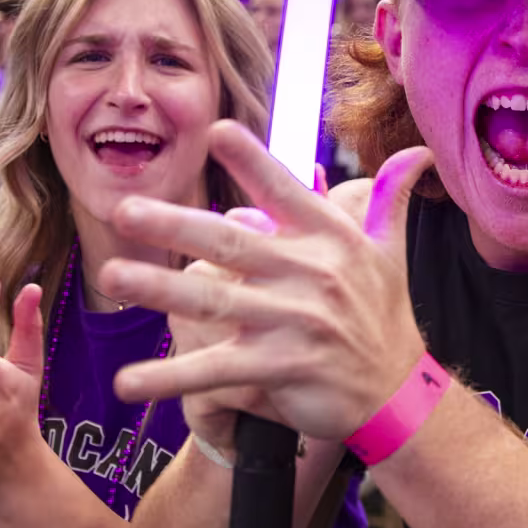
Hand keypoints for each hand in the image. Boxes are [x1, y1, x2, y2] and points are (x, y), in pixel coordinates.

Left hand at [104, 121, 432, 443]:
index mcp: (330, 239)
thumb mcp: (390, 254)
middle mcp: (311, 274)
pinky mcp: (280, 368)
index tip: (217, 131)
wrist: (399, 396)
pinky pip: (214, 371)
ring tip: (112, 275)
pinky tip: (126, 382)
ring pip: (213, 301)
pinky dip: (169, 378)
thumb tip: (415, 153)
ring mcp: (294, 322)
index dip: (252, 162)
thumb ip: (388, 201)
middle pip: (230, 244)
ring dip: (158, 288)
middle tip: (124, 210)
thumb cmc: (383, 318)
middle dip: (174, 225)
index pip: (285, 192)